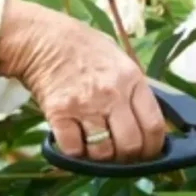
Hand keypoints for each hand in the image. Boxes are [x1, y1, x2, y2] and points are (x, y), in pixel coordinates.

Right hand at [0, 0, 165, 161]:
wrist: (41, 39)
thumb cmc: (82, 47)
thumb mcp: (119, 58)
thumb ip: (133, 89)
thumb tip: (145, 122)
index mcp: (132, 79)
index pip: (154, 125)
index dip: (153, 147)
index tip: (147, 152)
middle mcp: (112, 94)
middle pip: (131, 145)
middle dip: (127, 157)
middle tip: (119, 154)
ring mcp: (85, 105)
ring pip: (103, 152)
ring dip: (100, 157)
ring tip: (95, 146)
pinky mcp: (59, 114)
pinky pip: (74, 150)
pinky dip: (75, 153)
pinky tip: (75, 141)